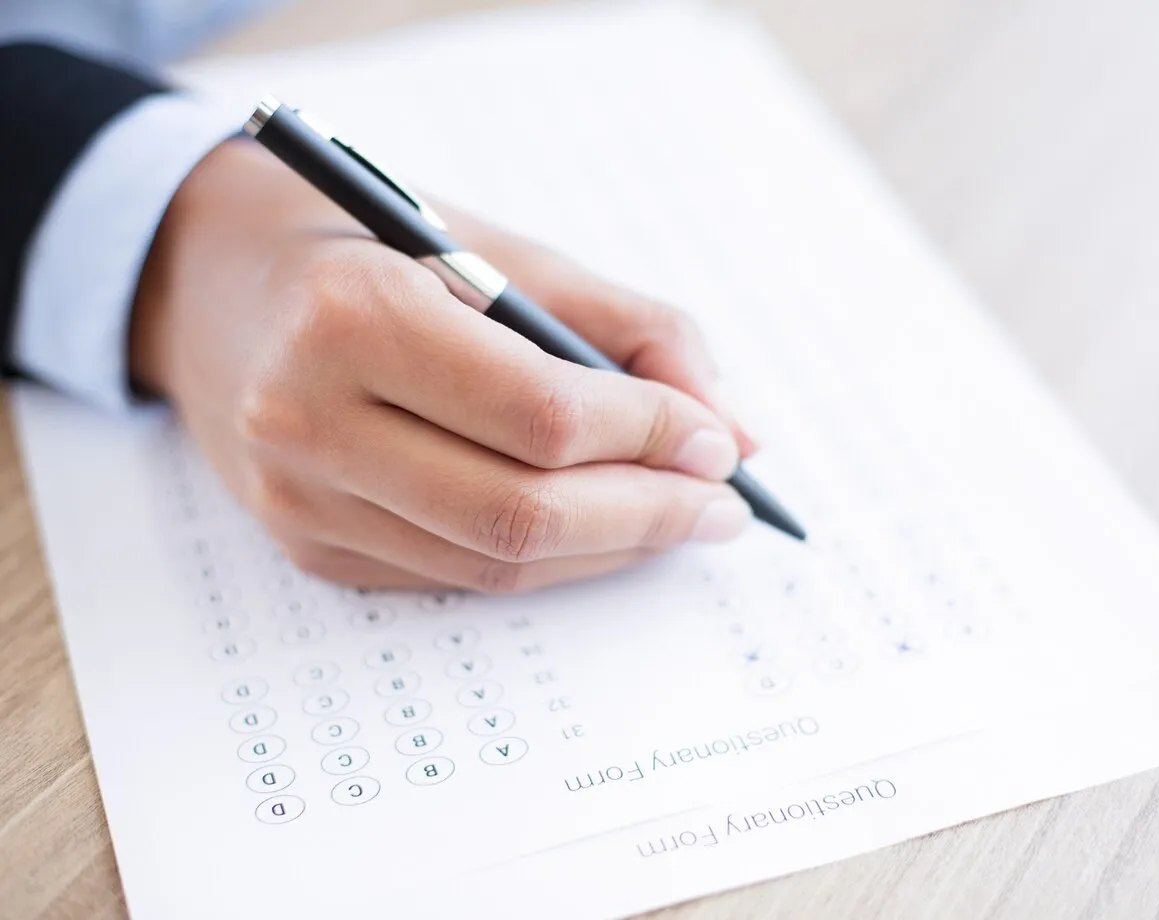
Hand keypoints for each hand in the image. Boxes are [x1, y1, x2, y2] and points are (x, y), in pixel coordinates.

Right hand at [130, 140, 756, 592]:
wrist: (210, 280)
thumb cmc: (372, 246)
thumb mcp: (503, 251)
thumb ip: (631, 329)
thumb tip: (734, 431)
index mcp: (354, 314)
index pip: (540, 414)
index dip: (650, 436)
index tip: (718, 443)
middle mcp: (307, 418)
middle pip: (521, 513)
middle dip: (647, 514)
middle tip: (720, 502)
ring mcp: (297, 496)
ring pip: (493, 562)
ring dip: (608, 548)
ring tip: (677, 517)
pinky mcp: (306, 544)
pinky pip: (454, 575)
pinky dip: (545, 561)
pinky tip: (596, 529)